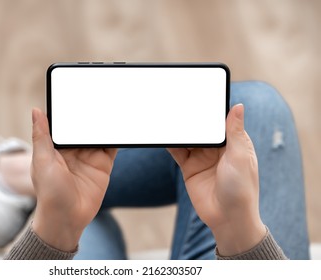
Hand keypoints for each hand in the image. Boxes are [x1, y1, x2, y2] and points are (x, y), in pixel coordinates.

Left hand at [30, 108, 116, 251]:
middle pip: (84, 127)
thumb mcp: (42, 161)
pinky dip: (116, 136)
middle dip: (91, 114)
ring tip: (113, 104)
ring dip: (105, 123)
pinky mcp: (103, 165)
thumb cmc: (49, 192)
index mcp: (57, 146)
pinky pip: (111, 147)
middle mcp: (74, 150)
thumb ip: (42, 135)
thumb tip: (36, 110)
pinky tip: (120, 125)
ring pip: (99, 134)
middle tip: (99, 95)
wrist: (67, 218)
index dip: (71, 110)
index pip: (66, 123)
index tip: (78, 94)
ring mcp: (90, 157)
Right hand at [168, 104, 265, 255]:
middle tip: (180, 103)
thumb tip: (239, 106)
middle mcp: (217, 149)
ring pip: (189, 138)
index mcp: (234, 143)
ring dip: (180, 129)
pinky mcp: (189, 168)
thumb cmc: (241, 189)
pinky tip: (165, 134)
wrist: (227, 219)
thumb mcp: (240, 157)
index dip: (211, 109)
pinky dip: (171, 143)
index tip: (201, 95)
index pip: (220, 120)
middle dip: (192, 118)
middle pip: (202, 128)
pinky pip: (178, 152)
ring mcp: (202, 158)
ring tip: (169, 116)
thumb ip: (235, 132)